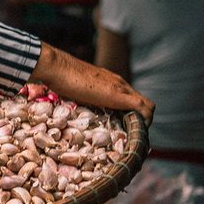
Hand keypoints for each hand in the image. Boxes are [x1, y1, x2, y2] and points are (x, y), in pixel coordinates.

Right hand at [30, 42, 153, 125]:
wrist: (57, 67)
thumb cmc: (60, 76)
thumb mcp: (76, 89)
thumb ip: (83, 96)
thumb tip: (76, 107)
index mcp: (111, 81)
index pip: (132, 97)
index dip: (133, 113)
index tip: (126, 127)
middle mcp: (119, 83)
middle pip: (143, 102)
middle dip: (141, 119)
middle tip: (132, 134)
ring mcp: (121, 87)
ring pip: (147, 105)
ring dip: (143, 121)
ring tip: (133, 135)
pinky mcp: (118, 95)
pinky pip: (143, 108)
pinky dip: (144, 121)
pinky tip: (135, 132)